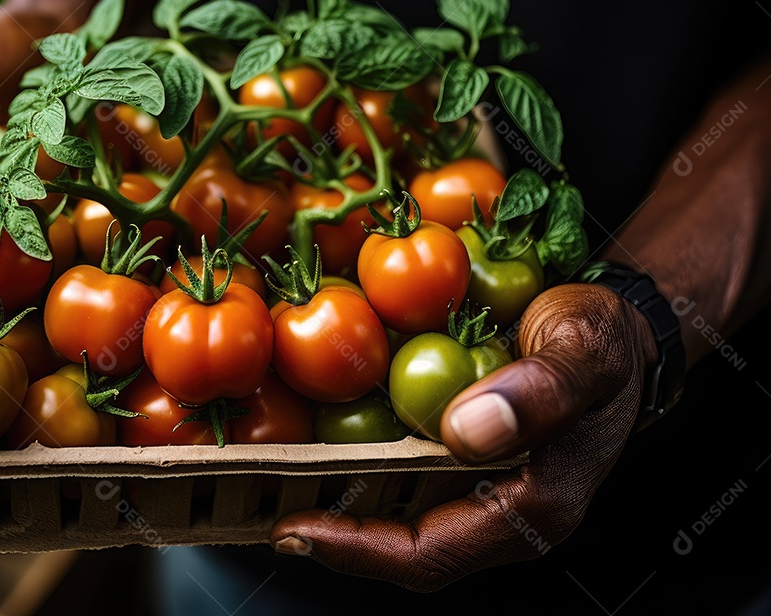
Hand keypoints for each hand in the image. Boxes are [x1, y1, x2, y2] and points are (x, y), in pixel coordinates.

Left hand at [269, 282, 657, 590]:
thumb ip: (541, 391)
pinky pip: (402, 470)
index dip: (356, 548)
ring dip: (336, 495)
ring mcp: (477, 483)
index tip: (291, 530)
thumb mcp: (586, 351)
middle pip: (401, 541)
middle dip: (331, 529)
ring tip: (272, 473)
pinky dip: (357, 458)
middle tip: (260, 501)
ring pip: (395, 507)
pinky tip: (319, 430)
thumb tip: (466, 431)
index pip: (430, 554)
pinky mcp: (463, 453)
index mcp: (532, 507)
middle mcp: (497, 508)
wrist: (618, 324)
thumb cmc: (607, 339)